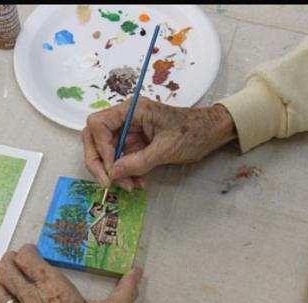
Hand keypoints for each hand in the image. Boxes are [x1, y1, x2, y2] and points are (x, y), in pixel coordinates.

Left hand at [0, 244, 142, 302]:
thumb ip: (126, 289)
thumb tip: (137, 273)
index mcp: (57, 289)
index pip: (27, 258)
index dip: (28, 250)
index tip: (36, 251)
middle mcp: (36, 300)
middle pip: (6, 268)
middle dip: (9, 260)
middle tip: (20, 260)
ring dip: (2, 278)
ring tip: (13, 277)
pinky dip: (3, 298)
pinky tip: (14, 298)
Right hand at [83, 97, 236, 190]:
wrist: (212, 133)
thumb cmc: (193, 133)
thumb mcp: (165, 149)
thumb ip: (137, 162)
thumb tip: (112, 174)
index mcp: (132, 110)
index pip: (98, 125)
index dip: (99, 148)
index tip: (111, 168)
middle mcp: (126, 118)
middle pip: (95, 137)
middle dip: (99, 162)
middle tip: (108, 183)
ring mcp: (129, 131)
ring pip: (107, 152)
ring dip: (114, 172)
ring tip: (130, 186)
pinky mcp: (136, 143)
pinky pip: (121, 159)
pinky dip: (125, 173)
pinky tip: (136, 183)